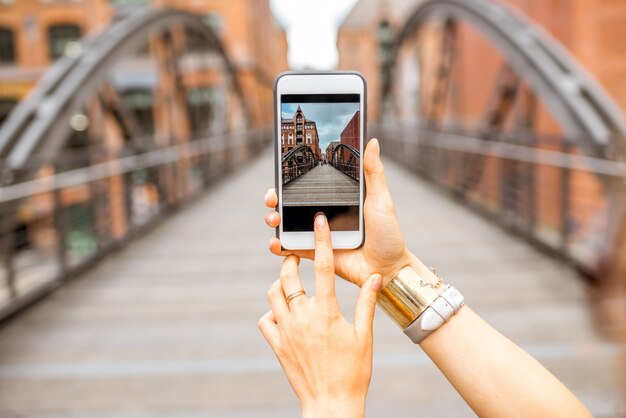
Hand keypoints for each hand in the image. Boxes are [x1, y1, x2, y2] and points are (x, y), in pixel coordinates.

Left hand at [258, 214, 381, 417]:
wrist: (331, 403)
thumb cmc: (353, 371)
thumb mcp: (364, 336)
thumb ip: (366, 303)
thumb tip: (375, 278)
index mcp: (326, 311)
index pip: (324, 267)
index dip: (321, 240)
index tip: (318, 222)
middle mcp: (302, 317)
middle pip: (288, 276)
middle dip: (290, 261)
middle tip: (297, 257)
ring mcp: (287, 331)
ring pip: (272, 296)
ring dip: (279, 285)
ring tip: (289, 284)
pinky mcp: (277, 346)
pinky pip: (266, 321)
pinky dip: (271, 314)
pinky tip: (282, 315)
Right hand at [265, 138, 421, 285]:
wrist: (389, 269)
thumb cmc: (388, 234)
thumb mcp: (380, 200)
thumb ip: (373, 173)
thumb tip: (372, 141)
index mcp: (337, 200)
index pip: (308, 186)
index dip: (289, 181)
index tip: (279, 176)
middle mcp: (324, 216)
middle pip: (291, 204)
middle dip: (275, 199)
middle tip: (271, 199)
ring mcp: (318, 237)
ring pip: (288, 226)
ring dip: (274, 220)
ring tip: (274, 220)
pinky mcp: (317, 256)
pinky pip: (293, 250)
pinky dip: (280, 247)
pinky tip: (275, 243)